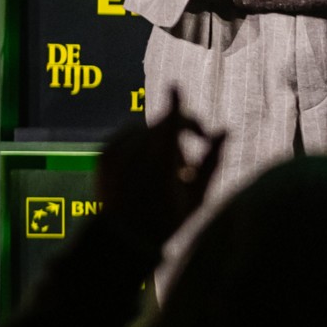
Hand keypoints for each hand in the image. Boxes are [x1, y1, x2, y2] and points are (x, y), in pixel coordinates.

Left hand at [95, 87, 225, 253]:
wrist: (124, 239)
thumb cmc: (166, 221)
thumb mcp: (196, 197)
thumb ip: (211, 161)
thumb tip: (224, 130)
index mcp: (158, 169)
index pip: (168, 128)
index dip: (174, 106)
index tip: (174, 87)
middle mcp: (132, 159)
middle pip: (161, 127)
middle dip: (180, 136)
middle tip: (188, 166)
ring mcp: (114, 157)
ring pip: (145, 129)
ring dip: (161, 139)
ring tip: (167, 169)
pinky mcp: (103, 156)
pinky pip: (127, 133)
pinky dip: (140, 139)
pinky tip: (147, 161)